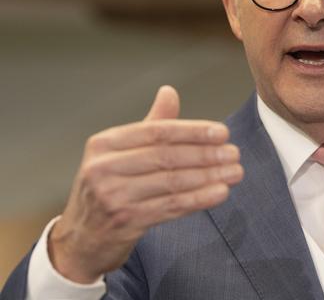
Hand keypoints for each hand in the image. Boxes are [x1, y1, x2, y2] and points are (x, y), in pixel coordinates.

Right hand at [47, 85, 242, 282]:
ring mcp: (112, 196)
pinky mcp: (124, 221)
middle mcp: (104, 167)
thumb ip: (149, 125)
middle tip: (234, 153)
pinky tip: (220, 193)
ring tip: (235, 172)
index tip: (222, 133)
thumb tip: (169, 92)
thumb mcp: (120, 153)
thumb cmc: (109, 188)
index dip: (193, 131)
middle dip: (206, 154)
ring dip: (209, 176)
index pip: (158, 132)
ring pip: (172, 181)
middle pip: (167, 156)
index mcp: (105, 143)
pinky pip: (171, 206)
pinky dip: (199, 199)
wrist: (82, 238)